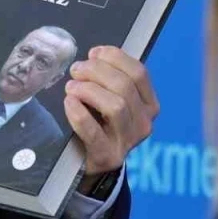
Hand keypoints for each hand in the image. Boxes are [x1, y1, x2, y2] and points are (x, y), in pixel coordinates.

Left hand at [62, 46, 158, 175]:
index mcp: (148, 105)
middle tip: (76, 70)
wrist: (91, 164)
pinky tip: (69, 103)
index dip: (115, 57)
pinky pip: (93, 131)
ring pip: (115, 106)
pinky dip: (79, 113)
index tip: (93, 54)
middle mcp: (143, 123)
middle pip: (125, 86)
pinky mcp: (107, 156)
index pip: (139, 73)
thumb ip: (109, 77)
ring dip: (89, 90)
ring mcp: (127, 141)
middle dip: (96, 71)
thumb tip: (95, 55)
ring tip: (71, 87)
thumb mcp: (111, 99)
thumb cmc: (99, 124)